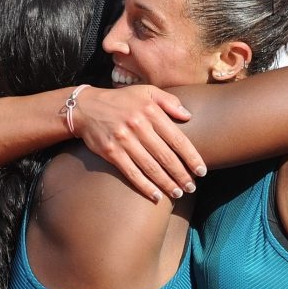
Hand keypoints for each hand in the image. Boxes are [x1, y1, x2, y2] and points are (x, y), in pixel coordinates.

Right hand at [74, 85, 205, 200]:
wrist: (86, 108)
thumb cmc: (122, 100)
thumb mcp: (146, 92)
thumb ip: (169, 101)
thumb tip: (188, 116)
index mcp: (151, 112)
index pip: (177, 139)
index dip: (191, 157)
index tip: (202, 171)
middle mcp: (138, 126)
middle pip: (165, 156)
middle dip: (181, 174)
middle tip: (192, 187)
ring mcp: (124, 140)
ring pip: (150, 167)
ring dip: (166, 183)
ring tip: (178, 193)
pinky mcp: (111, 152)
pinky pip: (131, 173)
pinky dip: (145, 186)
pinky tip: (156, 196)